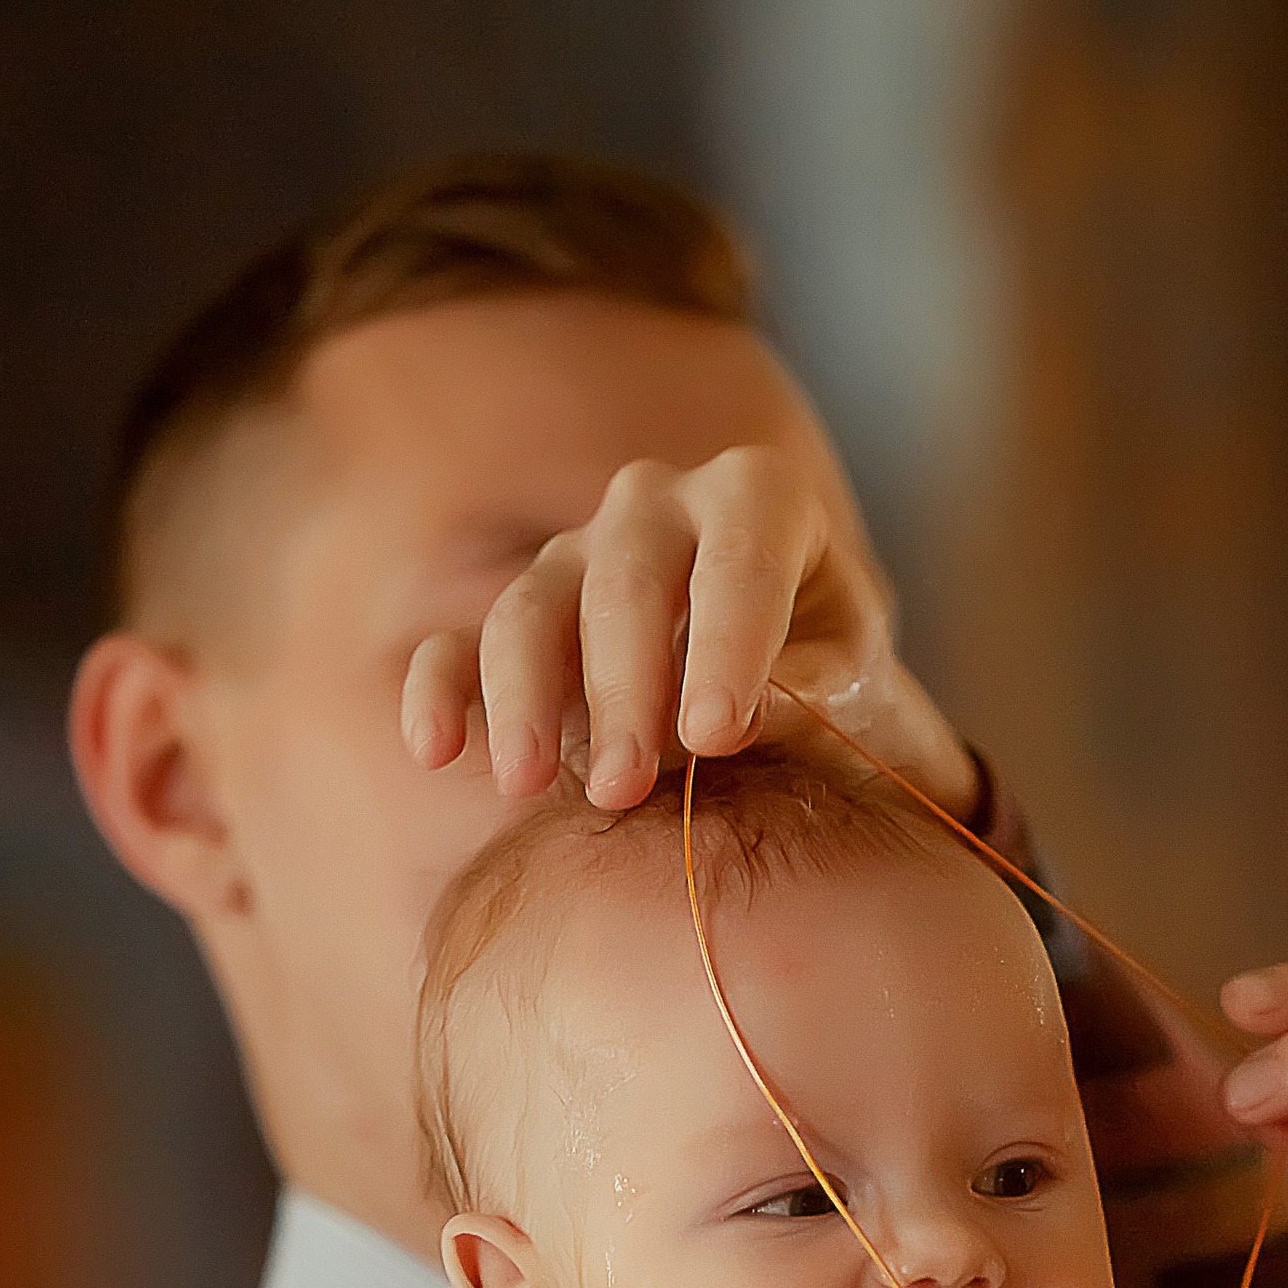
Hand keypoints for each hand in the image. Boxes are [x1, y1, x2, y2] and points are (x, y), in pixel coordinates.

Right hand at [400, 442, 975, 816]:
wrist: (790, 691)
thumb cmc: (833, 680)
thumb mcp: (853, 682)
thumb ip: (816, 688)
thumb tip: (751, 714)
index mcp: (756, 500)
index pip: (738, 558)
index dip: (726, 645)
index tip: (717, 736)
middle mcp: (656, 508)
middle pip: (621, 585)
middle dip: (620, 692)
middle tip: (624, 787)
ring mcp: (577, 557)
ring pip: (530, 608)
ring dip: (525, 700)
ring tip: (530, 784)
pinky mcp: (522, 619)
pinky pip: (459, 642)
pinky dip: (440, 691)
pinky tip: (434, 749)